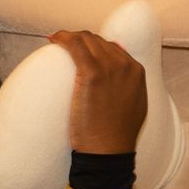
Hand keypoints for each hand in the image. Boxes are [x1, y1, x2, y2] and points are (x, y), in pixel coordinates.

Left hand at [47, 29, 146, 153]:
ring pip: (86, 39)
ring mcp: (109, 67)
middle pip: (98, 41)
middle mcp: (125, 64)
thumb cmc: (116, 136)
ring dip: (70, 37)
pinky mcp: (92, 73)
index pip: (111, 47)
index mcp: (136, 71)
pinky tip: (53, 40)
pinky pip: (74, 45)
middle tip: (64, 46)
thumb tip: (117, 80)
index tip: (78, 50)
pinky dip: (62, 38)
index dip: (93, 46)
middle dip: (80, 40)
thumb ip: (127, 89)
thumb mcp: (132, 107)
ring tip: (57, 42)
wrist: (109, 151)